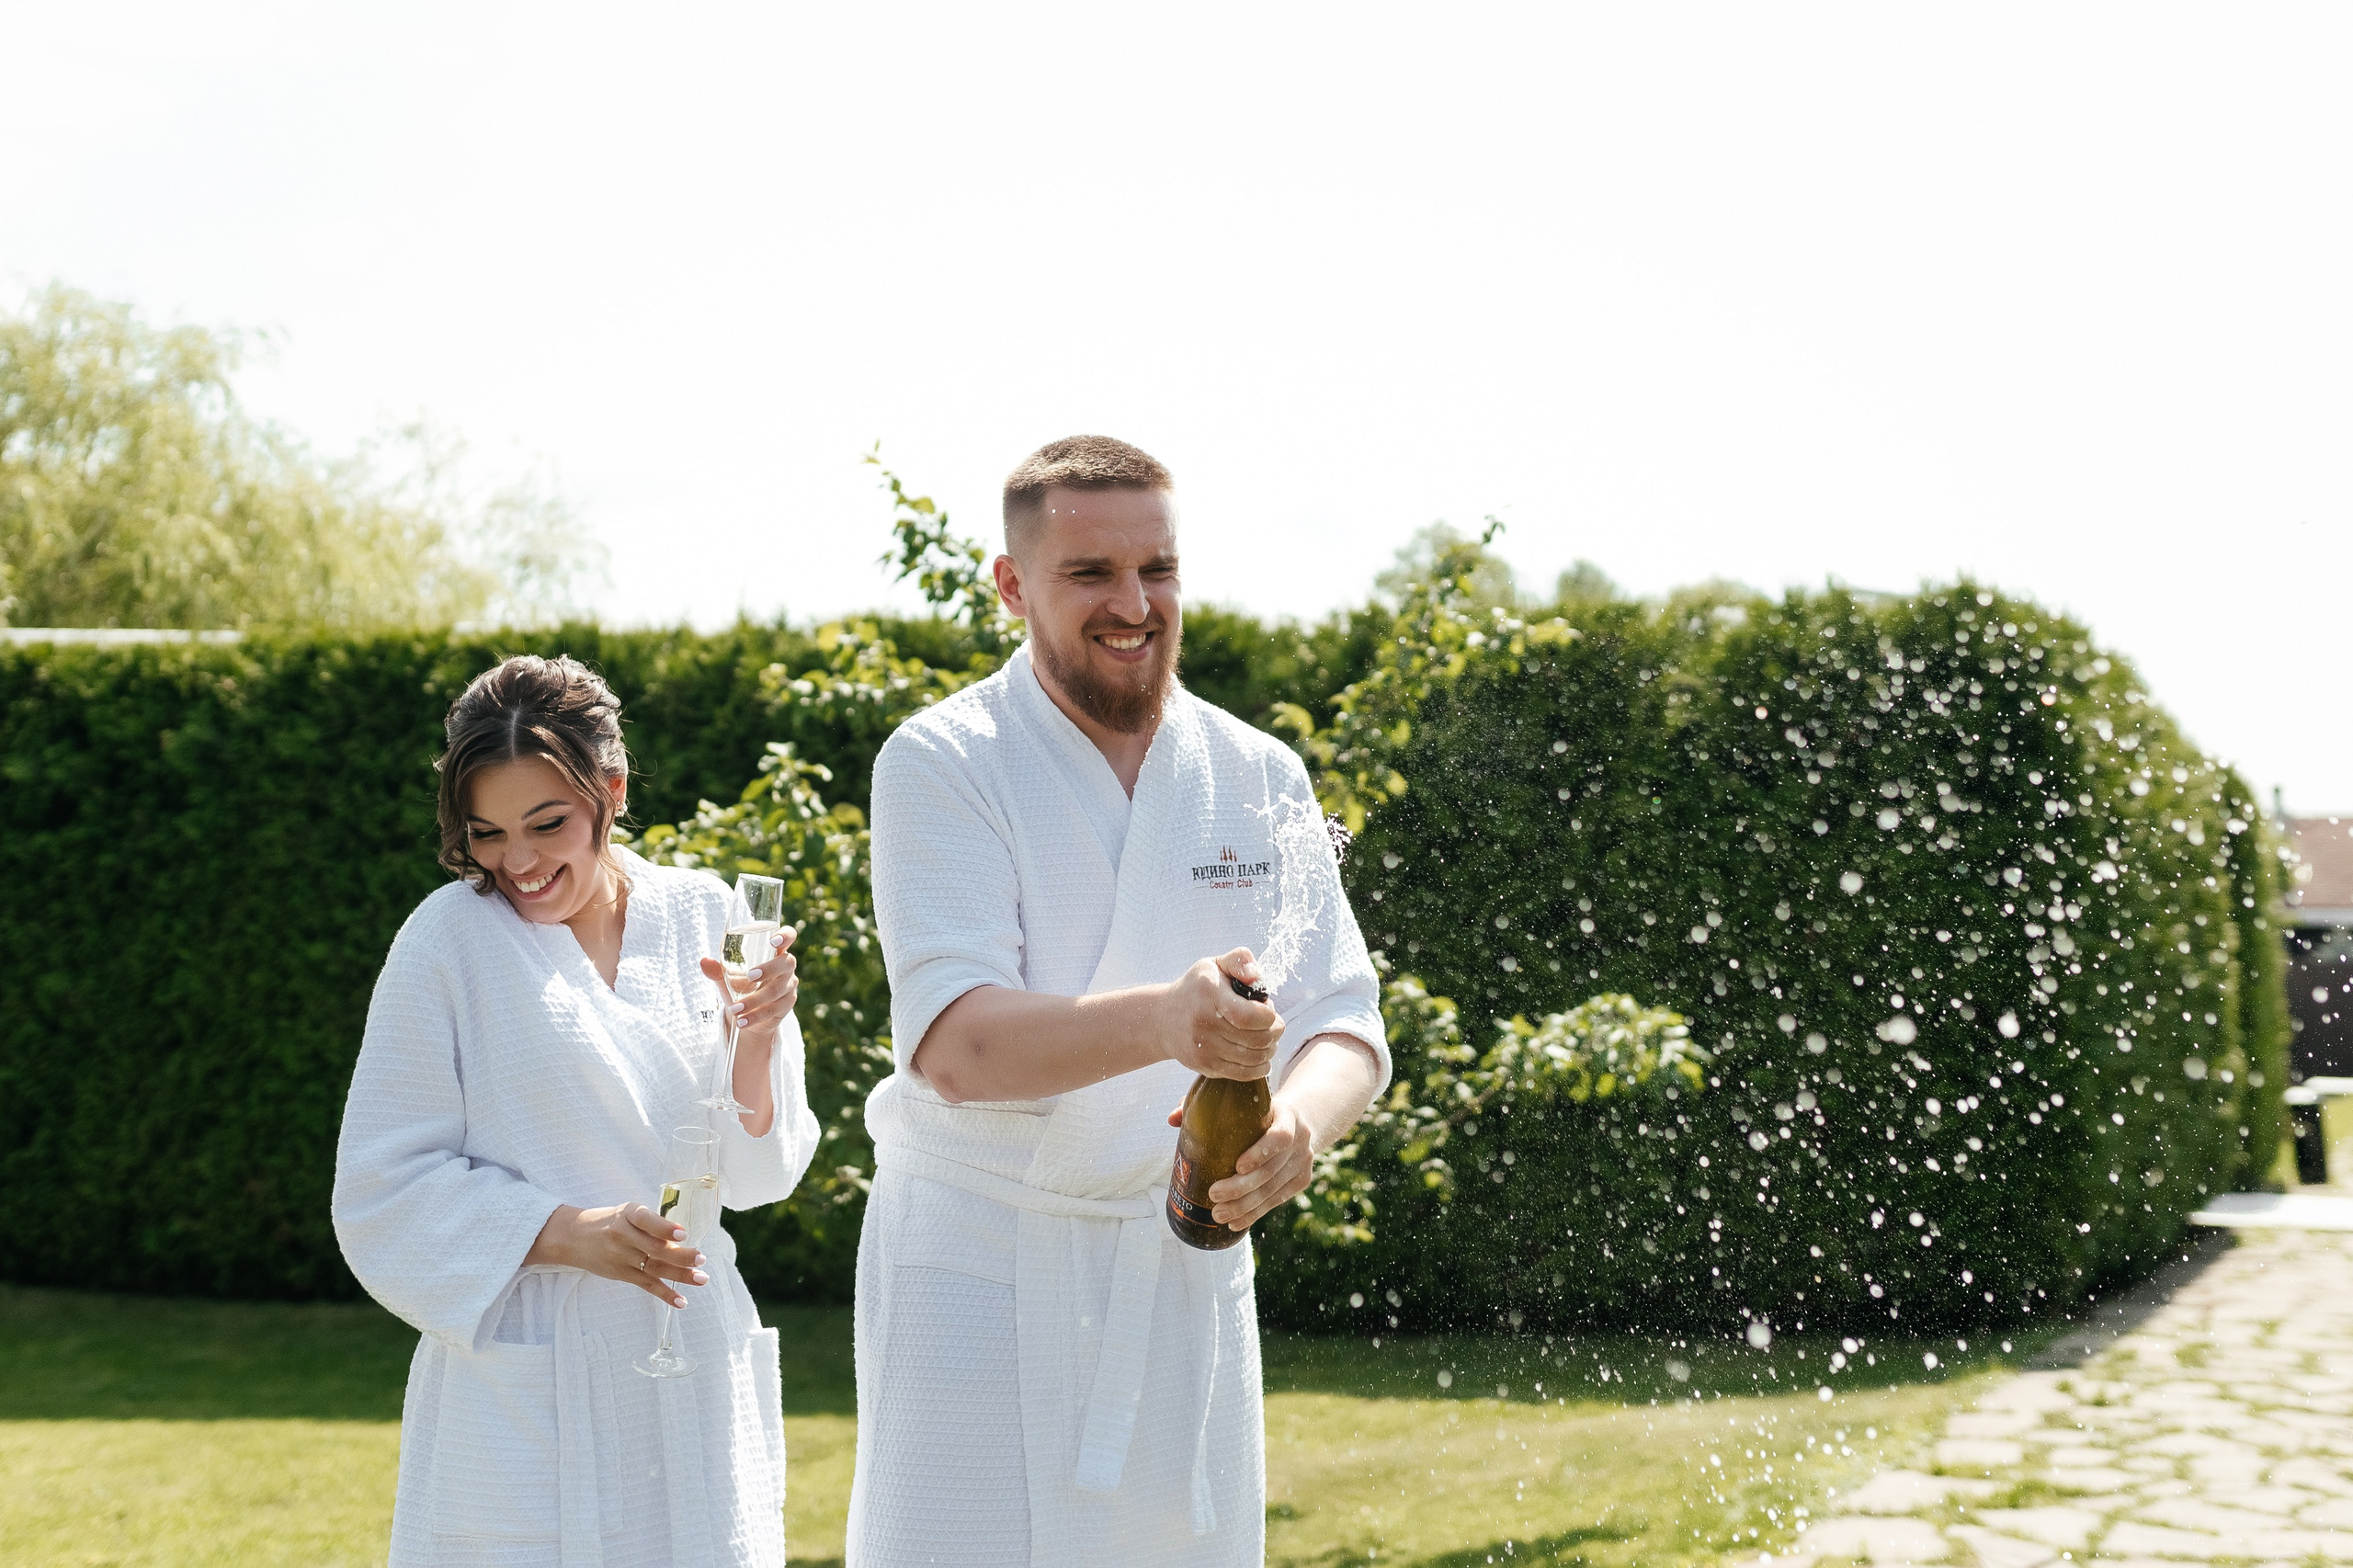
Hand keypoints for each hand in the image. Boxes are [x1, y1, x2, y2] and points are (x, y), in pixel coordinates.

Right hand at [524, 1203, 708, 1306]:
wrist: (573, 1237)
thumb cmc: (609, 1221)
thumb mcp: (627, 1213)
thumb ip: (651, 1223)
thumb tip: (683, 1238)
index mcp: (628, 1214)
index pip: (646, 1220)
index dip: (664, 1228)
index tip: (682, 1234)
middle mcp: (623, 1235)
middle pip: (655, 1248)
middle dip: (680, 1255)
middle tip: (701, 1259)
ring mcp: (621, 1257)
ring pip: (654, 1267)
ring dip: (680, 1275)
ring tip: (701, 1278)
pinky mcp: (621, 1274)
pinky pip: (646, 1284)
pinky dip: (665, 1294)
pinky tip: (681, 1301)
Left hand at [700, 925, 799, 1049]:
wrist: (749, 1013)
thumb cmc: (740, 986)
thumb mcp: (728, 977)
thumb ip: (718, 969)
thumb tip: (704, 962)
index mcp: (774, 951)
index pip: (788, 936)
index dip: (785, 936)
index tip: (773, 941)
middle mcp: (786, 966)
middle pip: (786, 963)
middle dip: (768, 969)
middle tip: (749, 977)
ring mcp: (789, 985)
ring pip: (776, 991)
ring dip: (754, 1000)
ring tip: (734, 1009)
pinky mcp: (787, 1004)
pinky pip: (773, 1010)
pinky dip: (755, 1016)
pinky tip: (741, 1021)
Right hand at [1163, 950, 1283, 1080]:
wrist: (1163, 1019)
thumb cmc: (1197, 988)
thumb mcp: (1215, 964)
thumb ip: (1240, 960)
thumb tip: (1256, 976)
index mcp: (1209, 994)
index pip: (1250, 1016)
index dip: (1269, 1015)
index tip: (1267, 1008)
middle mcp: (1204, 1024)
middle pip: (1258, 1039)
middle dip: (1275, 1031)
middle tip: (1271, 1023)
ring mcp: (1204, 1049)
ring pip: (1255, 1058)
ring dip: (1270, 1048)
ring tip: (1265, 1035)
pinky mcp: (1206, 1066)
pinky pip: (1245, 1073)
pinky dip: (1261, 1066)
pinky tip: (1259, 1053)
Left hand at [1208, 1099, 1316, 1229]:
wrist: (1300, 1119)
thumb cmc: (1259, 1110)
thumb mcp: (1242, 1101)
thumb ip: (1206, 1106)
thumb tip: (1172, 1119)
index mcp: (1287, 1115)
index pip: (1280, 1136)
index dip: (1260, 1153)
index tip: (1237, 1166)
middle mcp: (1301, 1139)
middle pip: (1271, 1170)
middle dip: (1241, 1188)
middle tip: (1214, 1195)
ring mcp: (1304, 1161)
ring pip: (1273, 1190)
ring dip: (1245, 1207)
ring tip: (1219, 1215)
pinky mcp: (1303, 1179)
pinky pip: (1278, 1200)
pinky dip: (1256, 1213)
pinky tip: (1237, 1222)